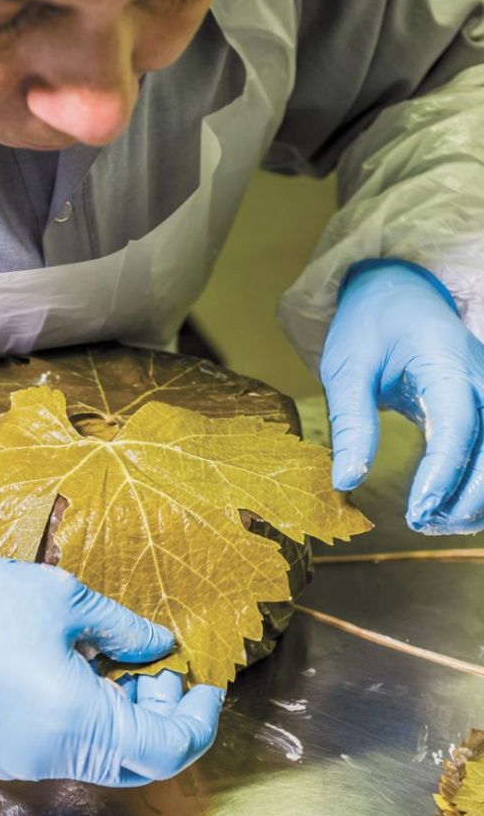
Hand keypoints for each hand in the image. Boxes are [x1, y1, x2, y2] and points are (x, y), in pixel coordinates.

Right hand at [0, 545, 223, 784]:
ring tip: (127, 665)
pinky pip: (73, 749)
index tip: (207, 686)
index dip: (197, 722)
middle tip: (160, 669)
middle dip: (166, 719)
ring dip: (132, 719)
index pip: (164, 751)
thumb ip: (125, 630)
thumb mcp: (65, 601)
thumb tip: (161, 646)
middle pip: (139, 763)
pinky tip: (93, 675)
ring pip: (106, 758)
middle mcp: (54, 756)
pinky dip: (99, 722)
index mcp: (75, 723)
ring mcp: (27, 760)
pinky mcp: (7, 750)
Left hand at [320, 261, 483, 534]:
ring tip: (435, 523)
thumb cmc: (370, 326)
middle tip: (423, 524)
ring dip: (478, 498)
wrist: (398, 291)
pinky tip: (452, 510)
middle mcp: (482, 377)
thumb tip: (346, 481)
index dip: (443, 472)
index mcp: (446, 359)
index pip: (458, 423)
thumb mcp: (346, 367)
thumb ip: (351, 423)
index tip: (418, 510)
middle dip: (467, 496)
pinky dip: (480, 486)